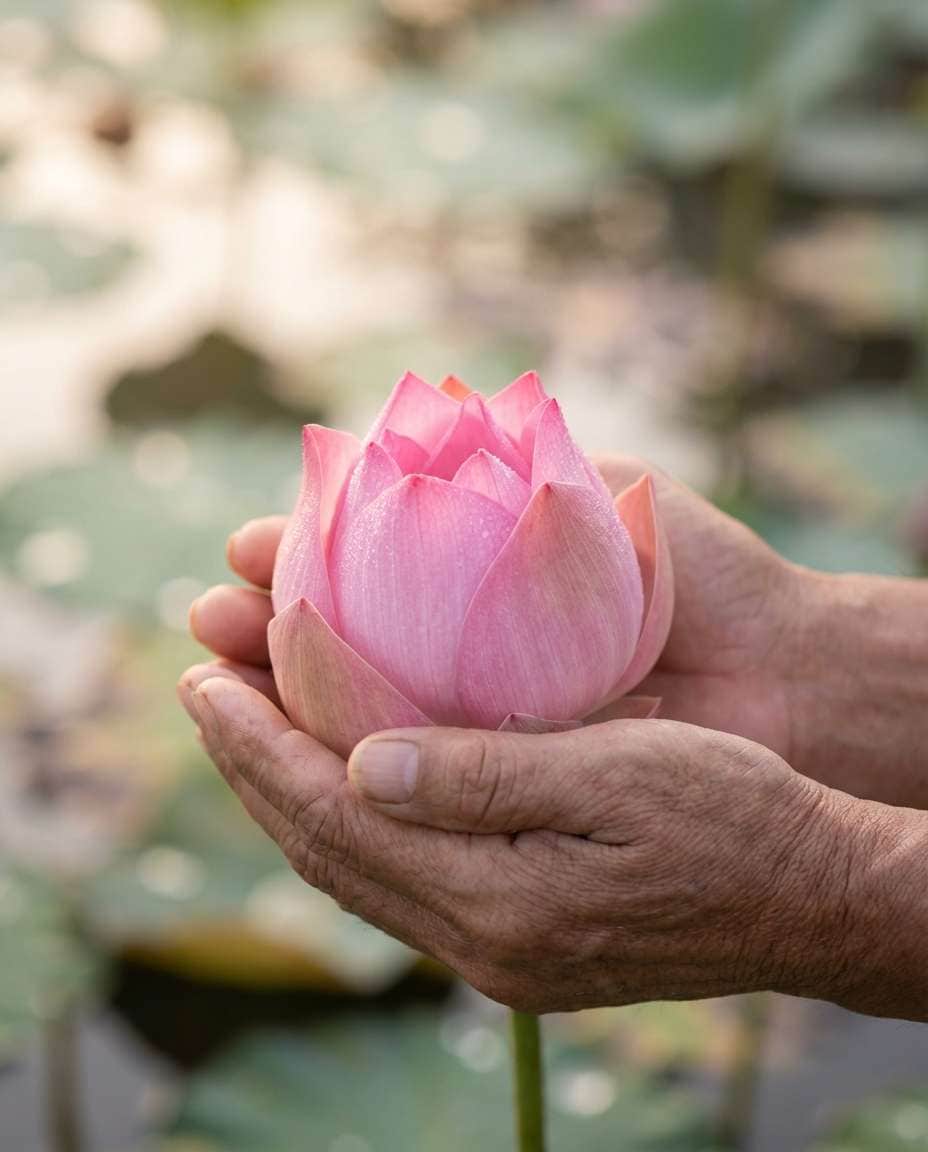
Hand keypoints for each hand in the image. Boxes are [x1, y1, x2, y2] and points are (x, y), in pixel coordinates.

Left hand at [176, 669, 927, 1018]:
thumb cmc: (732, 814)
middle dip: (252, 767)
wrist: (810, 897)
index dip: (260, 746)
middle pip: (327, 851)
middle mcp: (480, 943)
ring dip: (288, 795)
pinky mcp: (519, 941)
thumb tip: (358, 766)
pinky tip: (336, 781)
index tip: (205, 677)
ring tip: (245, 725)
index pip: (335, 819)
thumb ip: (483, 777)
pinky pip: (398, 881)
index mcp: (496, 901)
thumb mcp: (616, 774)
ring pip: (355, 870)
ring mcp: (497, 951)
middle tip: (201, 686)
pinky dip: (345, 824)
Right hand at [186, 459, 804, 762]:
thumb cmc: (704, 576)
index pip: (353, 593)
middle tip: (206, 621)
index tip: (242, 554)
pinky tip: (304, 745)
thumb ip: (503, 472)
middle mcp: (462, 677)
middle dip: (266, 642)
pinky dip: (356, 767)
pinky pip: (416, 785)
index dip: (292, 574)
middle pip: (337, 665)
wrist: (787, 668)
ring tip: (220, 677)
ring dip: (283, 712)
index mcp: (469, 604)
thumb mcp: (597, 500)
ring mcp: (483, 742)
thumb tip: (381, 457)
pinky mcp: (511, 796)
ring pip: (357, 731)